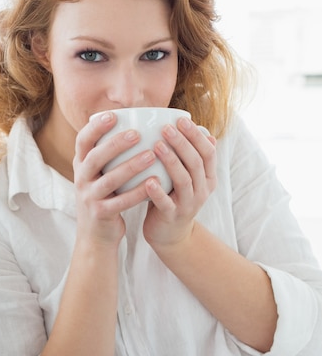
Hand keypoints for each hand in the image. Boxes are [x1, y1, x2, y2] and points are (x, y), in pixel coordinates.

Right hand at [73, 112, 155, 244]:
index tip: (113, 115)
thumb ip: (110, 154)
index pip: (82, 141)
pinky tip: (154, 182)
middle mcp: (81, 179)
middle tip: (137, 133)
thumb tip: (135, 122)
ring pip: (109, 180)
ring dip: (131, 166)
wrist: (96, 234)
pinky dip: (138, 192)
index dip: (95, 127)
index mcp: (81, 165)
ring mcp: (89, 197)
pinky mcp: (100, 214)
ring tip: (151, 156)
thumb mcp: (100, 174)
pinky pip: (121, 201)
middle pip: (95, 157)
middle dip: (115, 144)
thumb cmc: (105, 196)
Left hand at [142, 116, 216, 251]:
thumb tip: (203, 130)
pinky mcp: (172, 217)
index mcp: (207, 178)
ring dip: (171, 161)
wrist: (170, 235)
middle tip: (166, 128)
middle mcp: (202, 190)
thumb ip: (190, 157)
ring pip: (184, 180)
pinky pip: (166, 203)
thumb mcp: (186, 176)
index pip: (208, 153)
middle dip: (182, 143)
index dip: (195, 136)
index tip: (181, 120)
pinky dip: (158, 192)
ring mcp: (188, 204)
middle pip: (196, 163)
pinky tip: (148, 180)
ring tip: (157, 145)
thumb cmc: (173, 197)